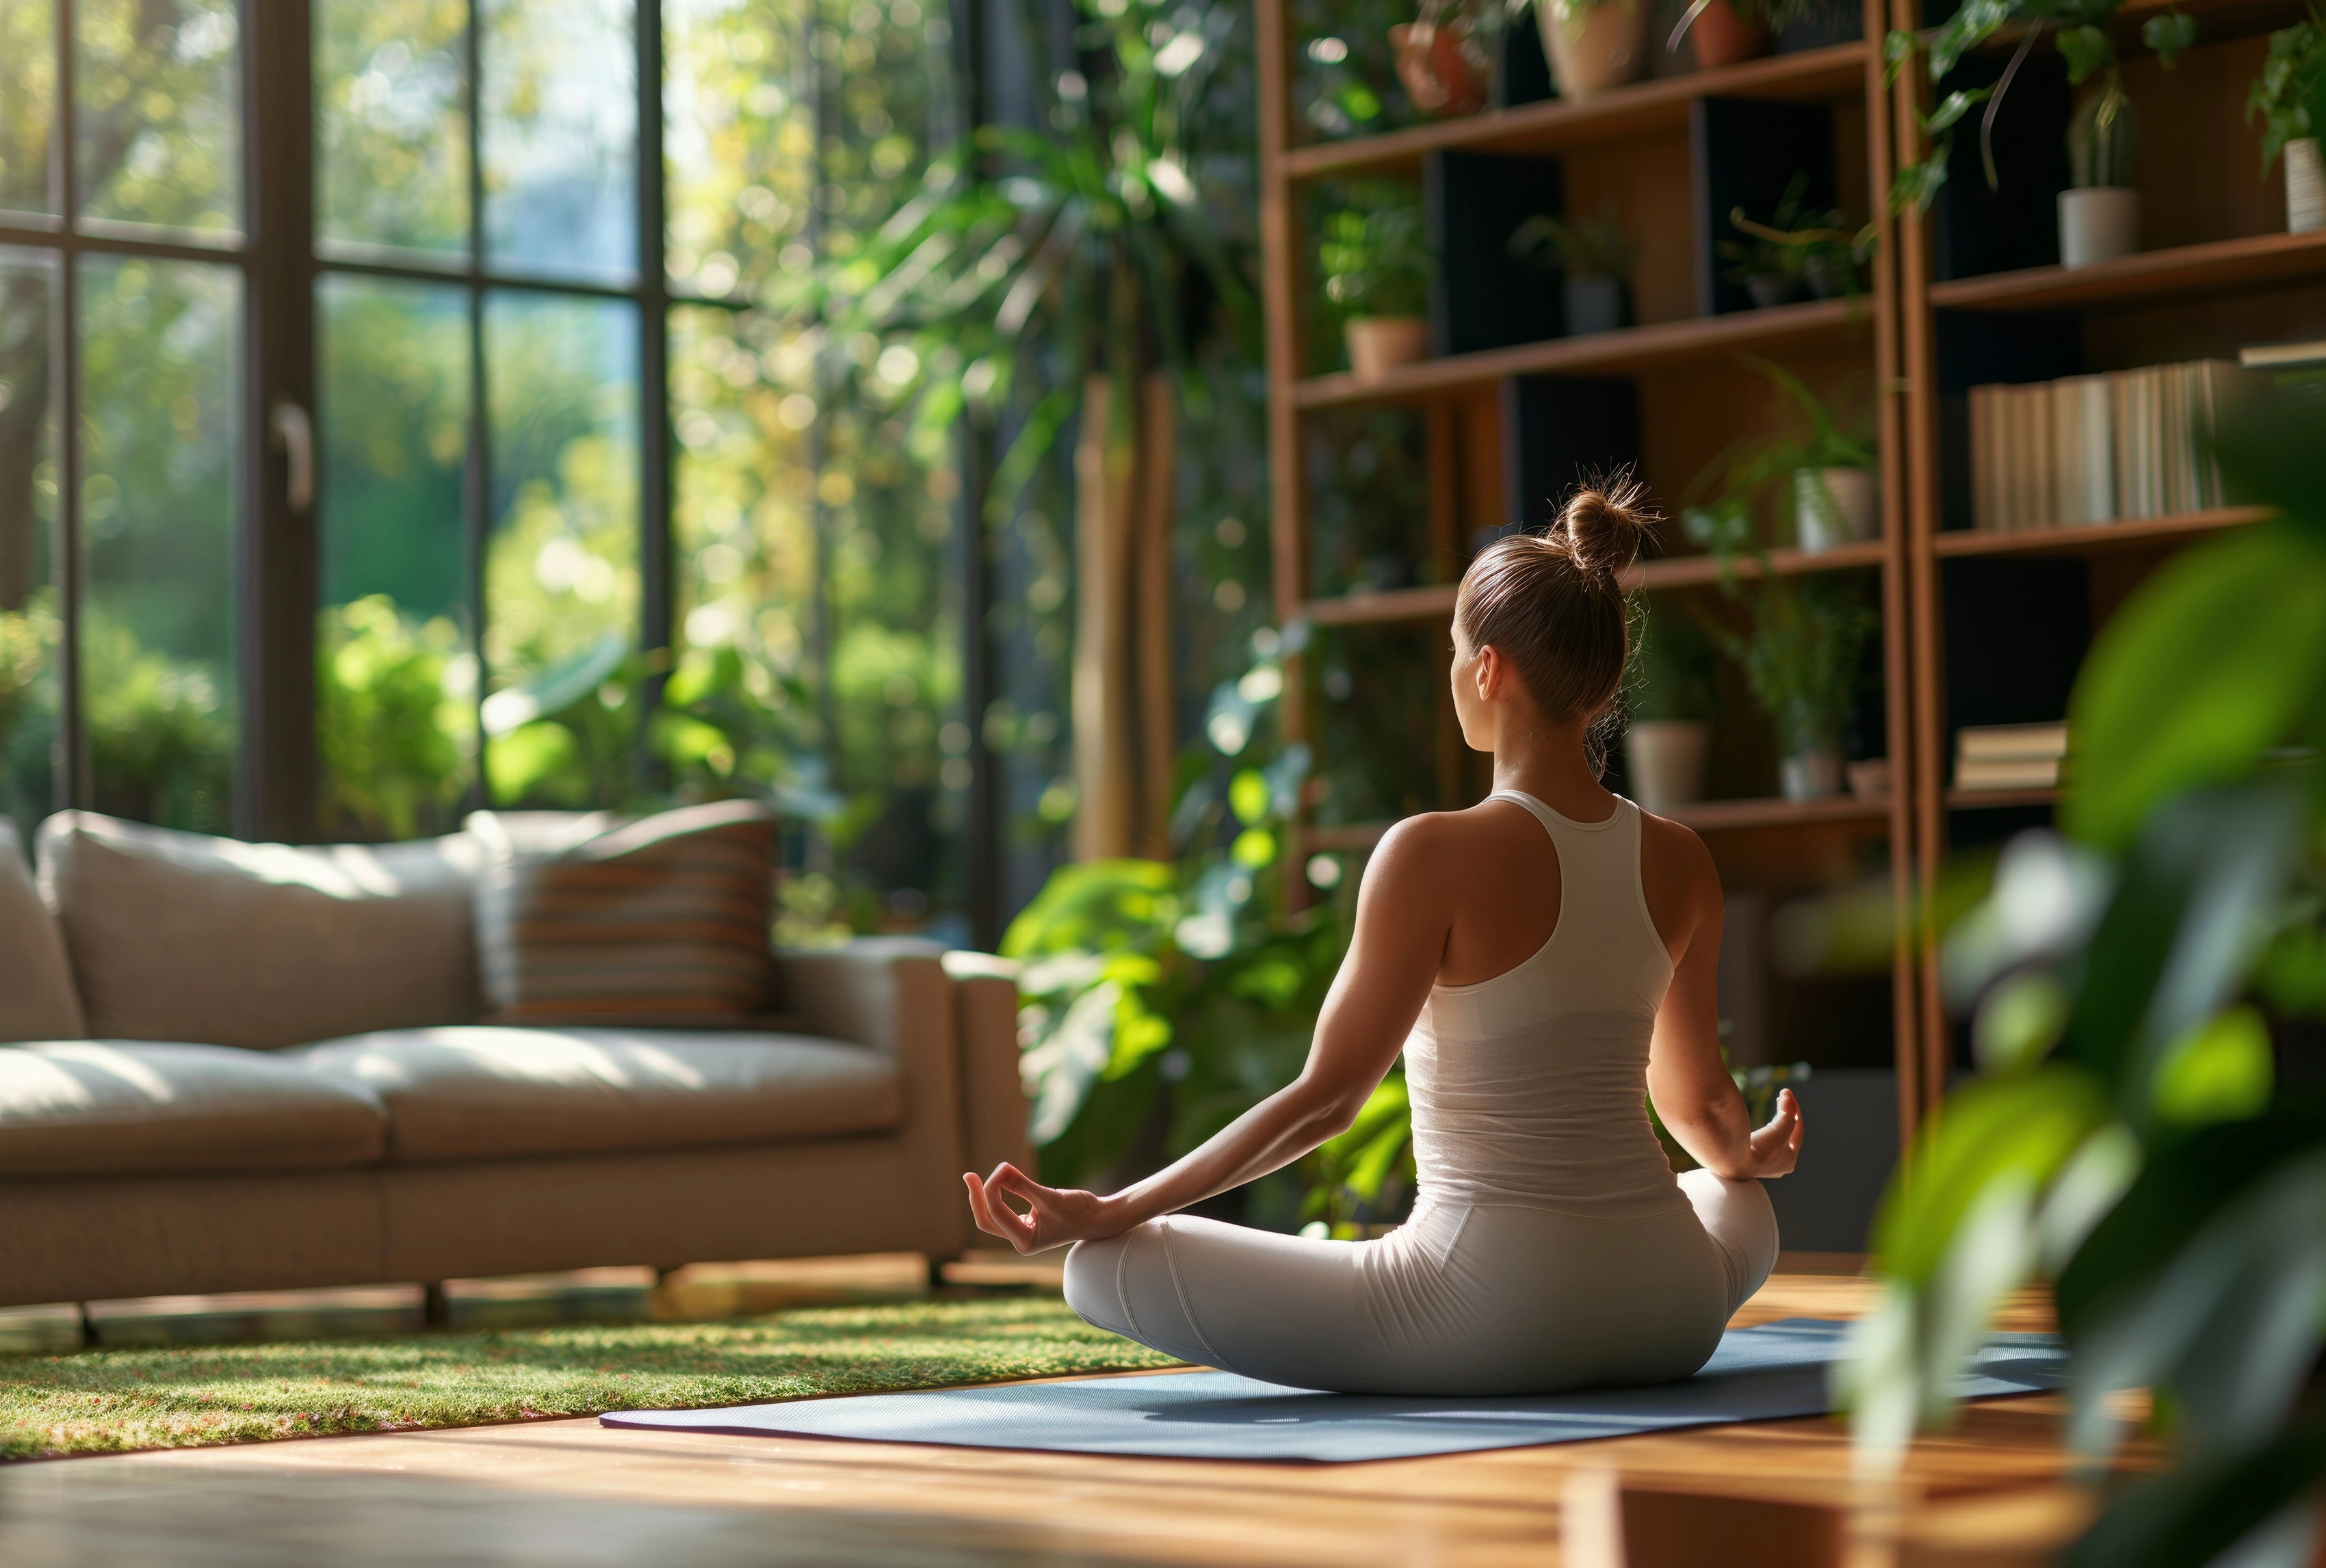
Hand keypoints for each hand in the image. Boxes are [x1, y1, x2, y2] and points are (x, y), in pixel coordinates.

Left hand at [963, 1163, 1129, 1253]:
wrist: (1100, 1218)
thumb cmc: (1080, 1211)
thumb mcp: (1050, 1197)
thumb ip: (1023, 1185)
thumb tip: (999, 1169)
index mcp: (1025, 1242)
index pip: (997, 1214)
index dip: (994, 1189)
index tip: (1002, 1168)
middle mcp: (1021, 1241)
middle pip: (987, 1220)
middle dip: (977, 1198)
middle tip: (967, 1175)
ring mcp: (1023, 1234)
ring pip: (992, 1216)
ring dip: (984, 1197)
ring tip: (973, 1177)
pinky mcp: (1027, 1223)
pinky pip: (1003, 1210)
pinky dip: (997, 1195)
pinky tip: (997, 1181)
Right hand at [1745, 1088, 1803, 1178]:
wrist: (1733, 1162)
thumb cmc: (1758, 1148)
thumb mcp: (1778, 1129)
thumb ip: (1787, 1112)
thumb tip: (1788, 1095)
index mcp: (1790, 1159)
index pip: (1798, 1129)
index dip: (1794, 1109)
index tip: (1786, 1092)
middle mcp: (1780, 1165)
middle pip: (1788, 1135)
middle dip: (1787, 1116)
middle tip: (1781, 1099)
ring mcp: (1765, 1165)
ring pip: (1776, 1139)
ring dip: (1776, 1124)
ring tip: (1773, 1111)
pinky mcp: (1751, 1162)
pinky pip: (1764, 1143)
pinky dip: (1765, 1132)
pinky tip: (1759, 1128)